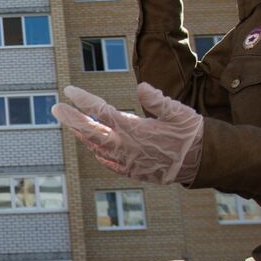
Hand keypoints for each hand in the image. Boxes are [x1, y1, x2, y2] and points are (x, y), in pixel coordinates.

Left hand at [52, 83, 204, 184]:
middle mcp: (128, 148)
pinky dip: (98, 153)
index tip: (69, 91)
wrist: (205, 164)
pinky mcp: (135, 172)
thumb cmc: (193, 134)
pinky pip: (109, 163)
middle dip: (72, 120)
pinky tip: (94, 146)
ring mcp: (129, 163)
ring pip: (97, 149)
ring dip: (83, 135)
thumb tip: (141, 87)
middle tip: (55, 108)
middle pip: (92, 133)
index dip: (83, 101)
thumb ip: (159, 101)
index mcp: (136, 130)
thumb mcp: (180, 112)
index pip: (102, 113)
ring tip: (71, 124)